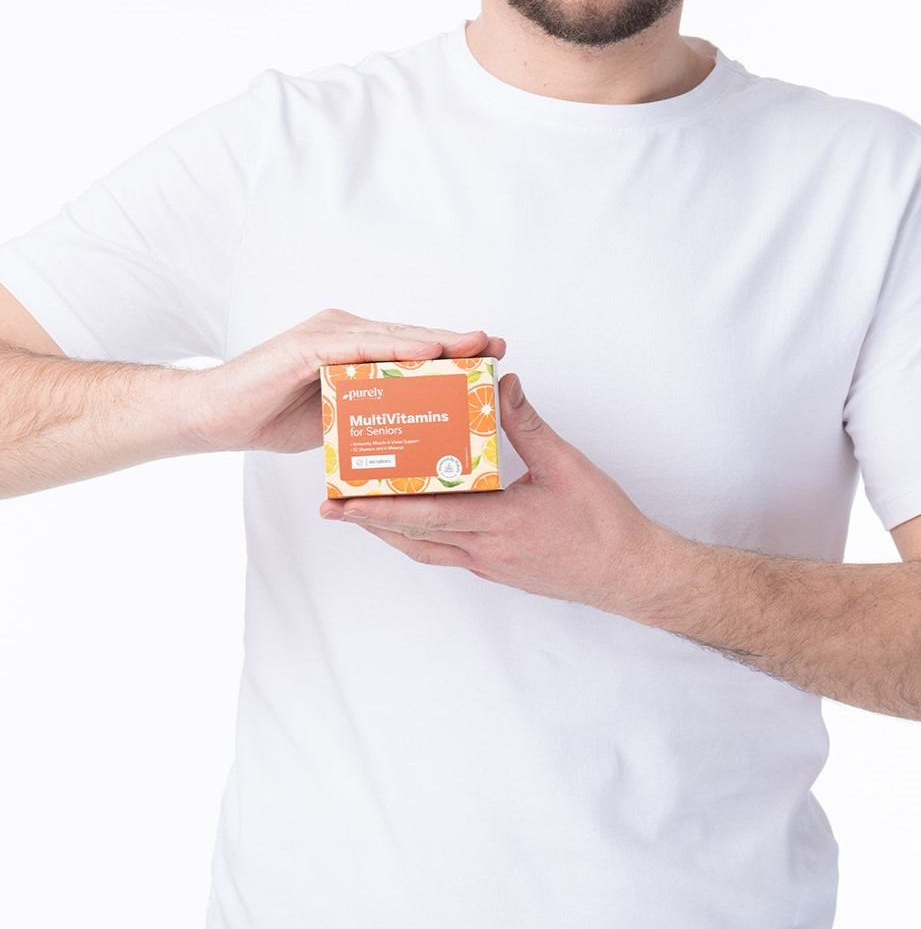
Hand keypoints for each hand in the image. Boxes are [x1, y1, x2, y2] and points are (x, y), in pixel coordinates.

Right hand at [190, 309, 505, 452]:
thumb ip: (368, 412)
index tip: (490, 358)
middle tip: (497, 346)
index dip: (452, 352)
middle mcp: (346, 334)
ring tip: (477, 346)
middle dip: (457, 342)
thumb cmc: (273, 416)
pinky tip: (431, 350)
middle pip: (411, 337)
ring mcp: (328, 336)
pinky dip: (398, 347)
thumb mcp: (337, 418)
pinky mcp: (310, 345)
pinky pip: (362, 346)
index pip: (411, 349)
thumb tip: (405, 430)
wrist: (220, 417)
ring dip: (438, 341)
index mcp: (354, 349)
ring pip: (394, 337)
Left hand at [320, 373, 676, 618]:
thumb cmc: (603, 524)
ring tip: (359, 513)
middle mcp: (484, 551)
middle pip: (412, 537)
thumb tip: (503, 385)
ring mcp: (488, 564)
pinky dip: (420, 538)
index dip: (379, 508)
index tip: (342, 500)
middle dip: (368, 523)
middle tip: (331, 507)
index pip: (427, 515)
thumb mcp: (567, 466)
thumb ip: (529, 425)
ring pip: (425, 550)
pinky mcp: (496, 569)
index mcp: (498, 524)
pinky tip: (412, 522)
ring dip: (389, 533)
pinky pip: (446, 553)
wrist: (629, 573)